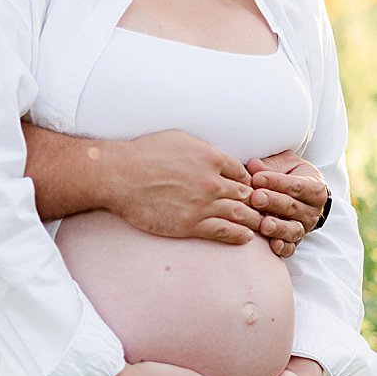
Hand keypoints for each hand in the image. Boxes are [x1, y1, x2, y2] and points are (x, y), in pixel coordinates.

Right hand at [104, 130, 260, 244]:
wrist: (117, 176)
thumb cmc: (142, 154)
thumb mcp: (178, 139)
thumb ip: (202, 149)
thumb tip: (214, 155)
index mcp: (211, 158)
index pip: (244, 174)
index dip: (248, 183)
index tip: (247, 190)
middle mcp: (212, 182)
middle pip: (247, 195)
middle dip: (254, 203)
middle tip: (259, 210)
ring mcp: (202, 204)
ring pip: (241, 214)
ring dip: (252, 220)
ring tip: (258, 225)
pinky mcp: (190, 224)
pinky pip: (225, 232)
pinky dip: (239, 235)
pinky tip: (245, 236)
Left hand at [246, 151, 327, 257]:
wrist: (296, 192)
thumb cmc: (286, 174)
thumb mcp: (283, 164)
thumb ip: (270, 165)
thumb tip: (254, 165)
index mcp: (314, 188)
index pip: (296, 185)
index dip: (277, 182)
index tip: (257, 178)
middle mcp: (312, 210)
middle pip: (292, 207)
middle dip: (273, 203)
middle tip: (256, 198)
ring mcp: (303, 227)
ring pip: (292, 229)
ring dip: (278, 228)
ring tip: (264, 224)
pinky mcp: (294, 241)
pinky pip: (290, 247)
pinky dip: (282, 247)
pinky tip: (273, 245)